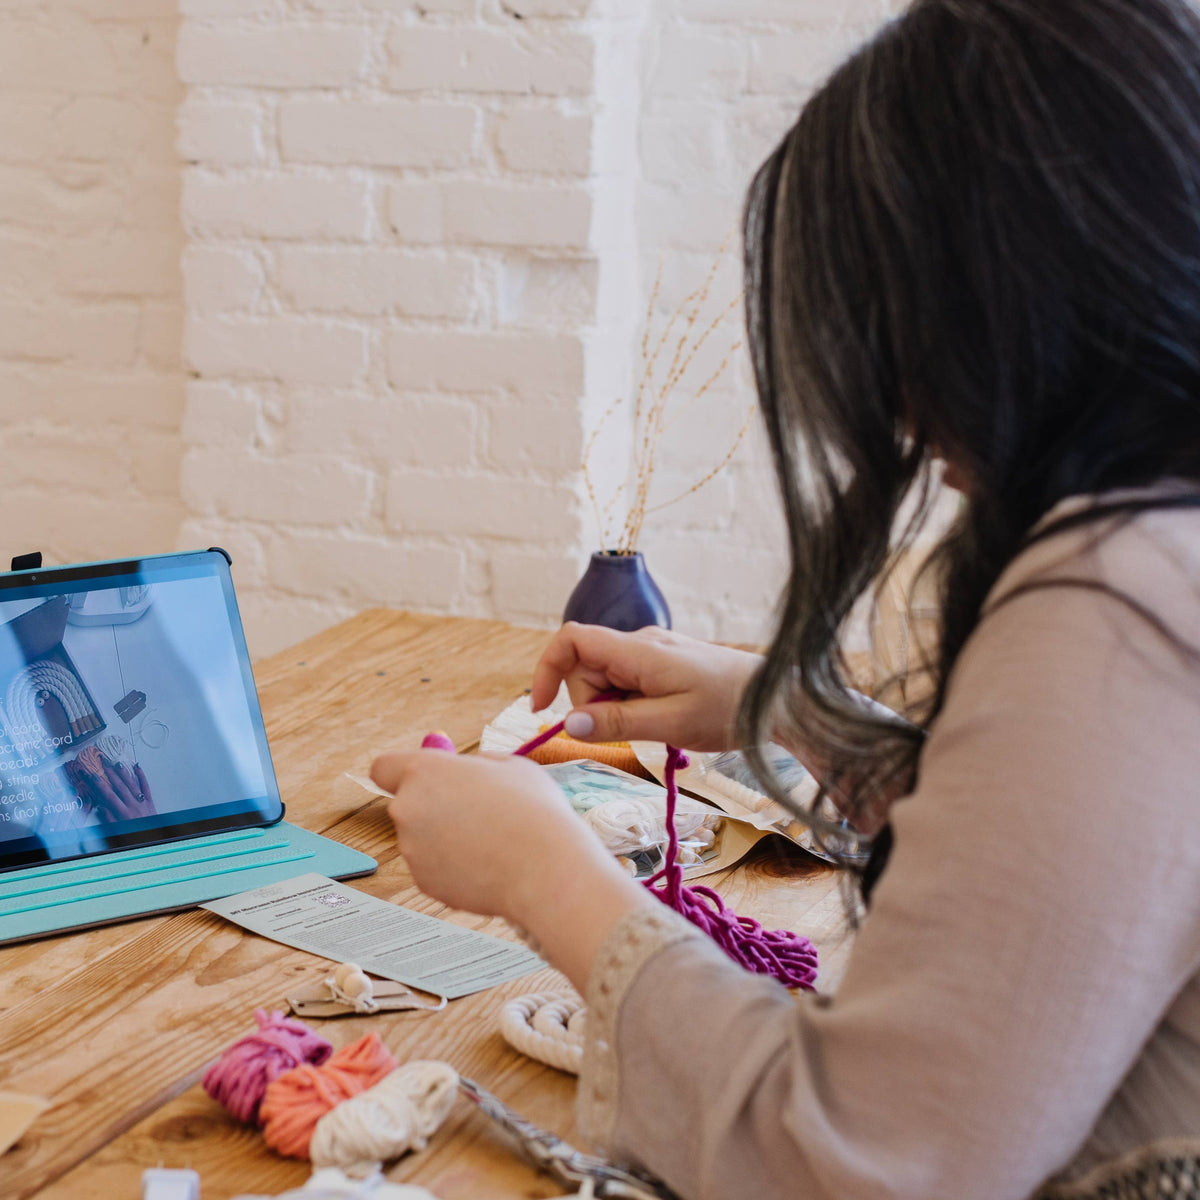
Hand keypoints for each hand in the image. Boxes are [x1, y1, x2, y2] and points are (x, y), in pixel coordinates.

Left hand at [371, 749, 649, 992]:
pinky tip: (489, 863)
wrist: (545, 869)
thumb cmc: (533, 811)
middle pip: (408, 803)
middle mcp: (408, 808)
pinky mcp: (424, 881)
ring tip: (493, 839)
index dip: (401, 772)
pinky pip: (435, 866)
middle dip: (434, 806)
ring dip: (447, 837)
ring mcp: (412, 849)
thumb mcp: (510, 766)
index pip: (384, 766)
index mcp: (425, 771)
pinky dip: (455, 865)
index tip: (424, 778)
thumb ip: (475, 765)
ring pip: (424, 836)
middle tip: (477, 810)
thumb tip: (463, 771)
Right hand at [530, 623, 762, 751]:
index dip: (547, 668)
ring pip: (607, 681)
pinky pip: (628, 684)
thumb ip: (616, 723)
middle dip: (592, 704)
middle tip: (633, 729)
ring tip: (657, 724)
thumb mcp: (669, 723)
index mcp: (637, 650)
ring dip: (615, 709)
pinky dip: (632, 706)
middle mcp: (640, 644)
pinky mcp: (663, 665)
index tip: (541, 708)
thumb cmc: (728, 709)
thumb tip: (567, 724)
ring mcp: (652, 653)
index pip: (572, 640)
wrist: (777, 699)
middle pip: (586, 668)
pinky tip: (662, 719)